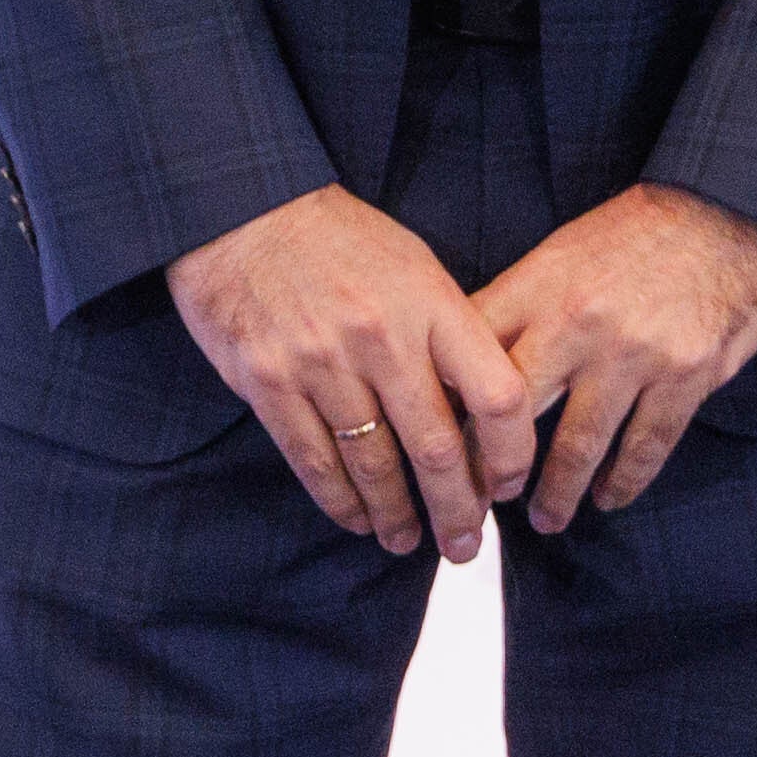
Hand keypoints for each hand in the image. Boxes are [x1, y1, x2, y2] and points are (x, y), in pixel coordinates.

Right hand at [165, 185, 536, 559]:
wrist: (245, 210)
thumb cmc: (341, 240)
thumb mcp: (415, 267)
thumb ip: (449, 332)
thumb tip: (482, 411)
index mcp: (432, 304)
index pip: (496, 396)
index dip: (512, 454)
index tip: (510, 485)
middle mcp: (382, 339)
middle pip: (437, 449)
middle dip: (458, 510)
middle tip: (466, 546)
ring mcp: (322, 365)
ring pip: (374, 466)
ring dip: (397, 515)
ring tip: (409, 542)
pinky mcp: (269, 384)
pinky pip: (314, 461)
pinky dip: (341, 501)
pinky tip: (358, 519)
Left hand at [471, 184, 756, 532]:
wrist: (732, 205)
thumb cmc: (642, 229)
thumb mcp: (564, 250)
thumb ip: (520, 304)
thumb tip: (467, 361)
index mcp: (541, 287)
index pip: (474, 361)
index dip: (448, 412)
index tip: (437, 450)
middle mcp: (579, 323)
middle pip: (514, 416)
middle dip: (493, 470)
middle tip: (483, 502)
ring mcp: (635, 353)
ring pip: (579, 446)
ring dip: (558, 494)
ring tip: (547, 519)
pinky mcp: (687, 374)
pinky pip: (645, 446)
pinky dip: (623, 482)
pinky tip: (609, 497)